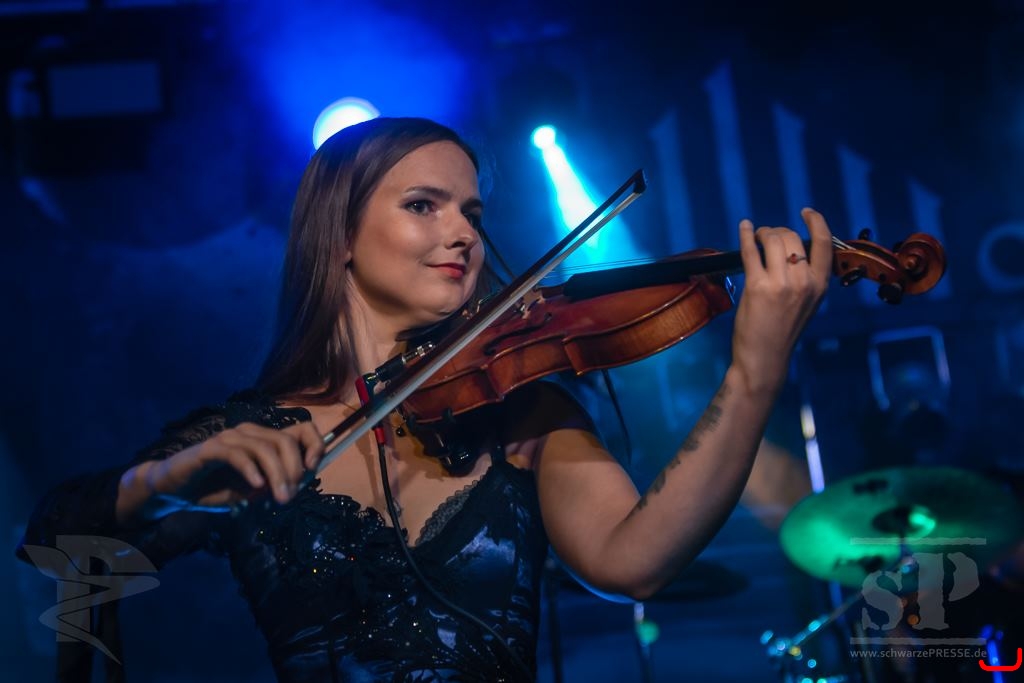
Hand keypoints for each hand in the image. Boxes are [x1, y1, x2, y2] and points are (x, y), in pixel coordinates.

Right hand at [138, 421, 323, 513]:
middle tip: (289, 497)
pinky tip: (256, 487)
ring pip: (265, 448)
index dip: (314, 445)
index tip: (312, 470)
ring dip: (277, 475)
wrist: (174, 491)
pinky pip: (238, 454)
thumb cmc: (215, 489)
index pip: (302, 429)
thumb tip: (298, 485)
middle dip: (293, 470)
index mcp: (264, 439)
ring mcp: (230, 437)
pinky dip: (251, 470)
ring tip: (279, 498)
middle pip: (285, 441)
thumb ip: (274, 485)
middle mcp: (250, 432)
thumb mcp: (253, 492)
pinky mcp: (212, 448)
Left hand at [730, 207, 831, 395]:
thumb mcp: (808, 303)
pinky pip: (751, 251)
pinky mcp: (757, 286)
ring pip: (773, 240)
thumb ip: (807, 277)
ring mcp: (780, 284)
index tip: (806, 212)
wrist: (765, 356)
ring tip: (757, 237)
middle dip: (778, 231)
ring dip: (763, 233)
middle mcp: (804, 282)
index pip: (825, 243)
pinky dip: (746, 235)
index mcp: (820, 285)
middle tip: (768, 236)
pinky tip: (744, 227)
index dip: (816, 222)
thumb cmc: (784, 329)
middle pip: (792, 237)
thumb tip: (794, 249)